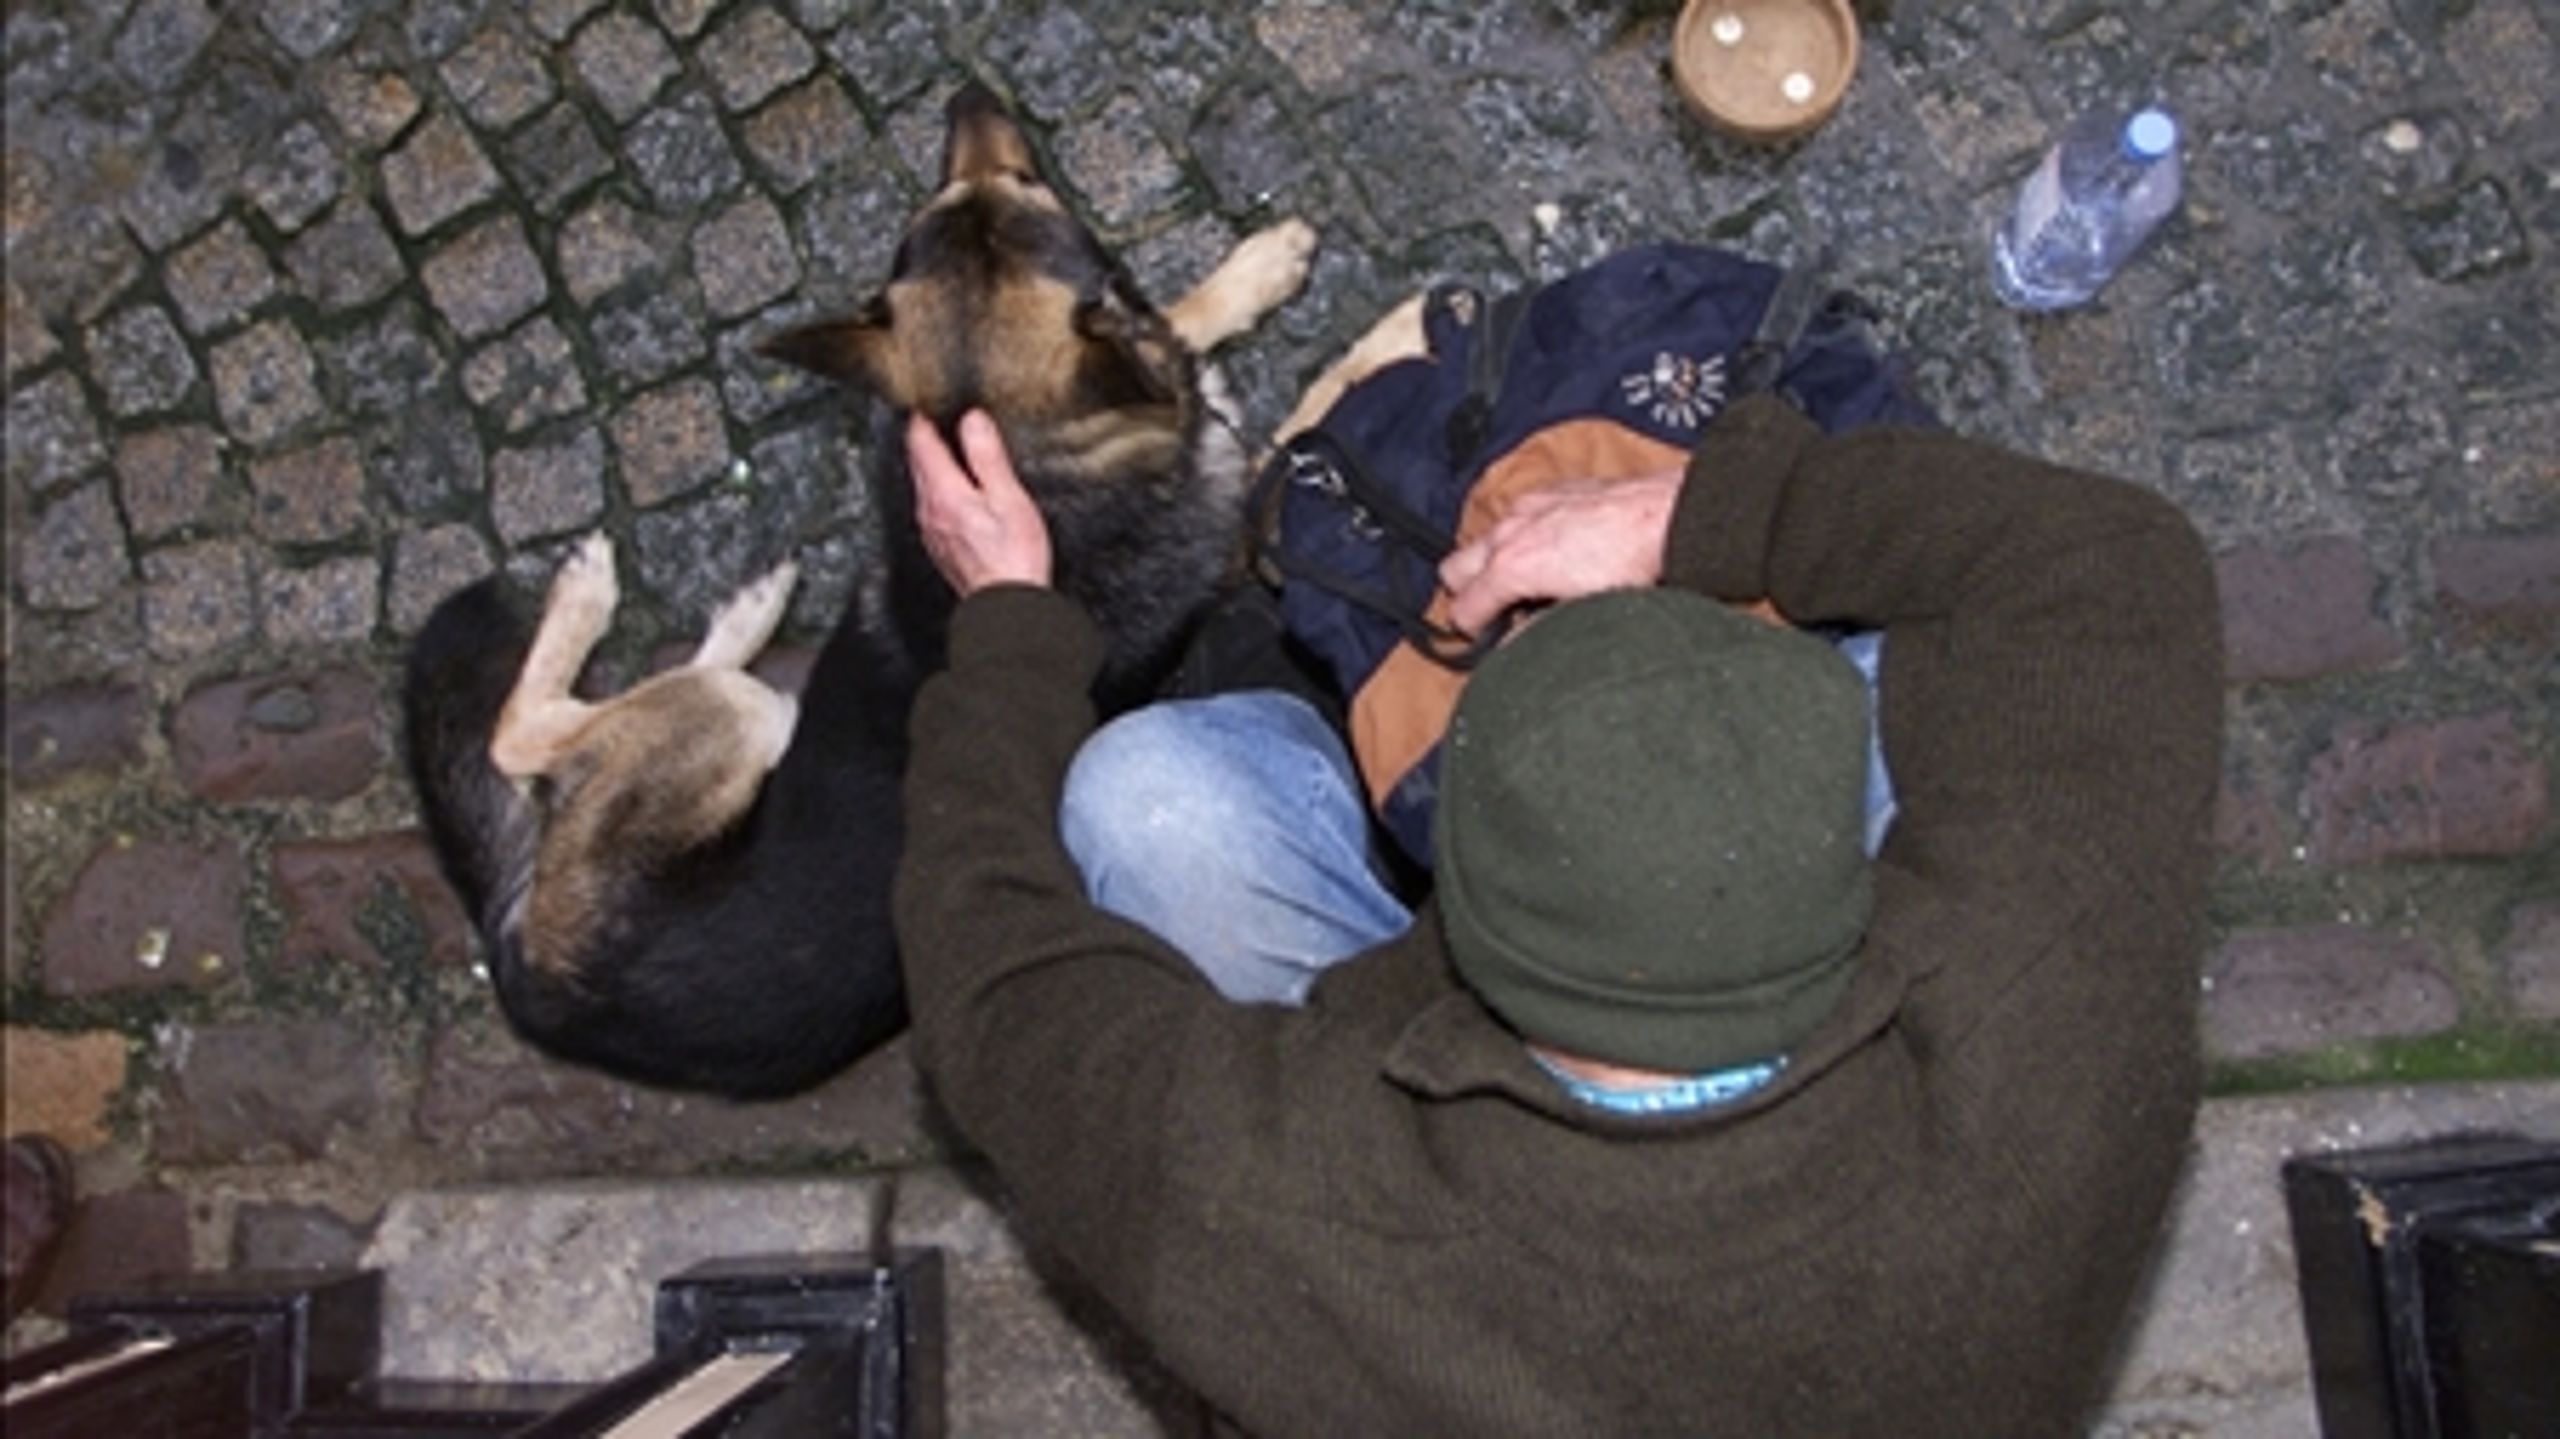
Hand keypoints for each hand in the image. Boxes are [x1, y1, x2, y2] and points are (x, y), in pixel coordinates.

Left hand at [907, 410, 1052, 593]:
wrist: (1007, 608)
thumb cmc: (1013, 559)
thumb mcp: (1008, 498)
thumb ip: (987, 456)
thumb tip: (972, 420)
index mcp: (943, 492)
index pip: (920, 441)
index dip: (923, 415)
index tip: (929, 398)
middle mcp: (929, 510)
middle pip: (917, 461)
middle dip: (925, 435)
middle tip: (937, 414)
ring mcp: (931, 530)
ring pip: (922, 483)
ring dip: (931, 461)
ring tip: (947, 444)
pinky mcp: (940, 545)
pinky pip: (931, 505)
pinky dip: (939, 486)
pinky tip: (957, 488)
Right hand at [1439, 469, 1683, 637]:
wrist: (1671, 516)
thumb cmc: (1634, 563)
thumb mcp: (1581, 614)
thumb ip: (1538, 633)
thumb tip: (1514, 652)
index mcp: (1510, 566)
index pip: (1461, 609)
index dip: (1473, 634)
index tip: (1490, 642)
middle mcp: (1510, 530)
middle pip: (1454, 570)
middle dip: (1469, 592)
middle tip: (1500, 613)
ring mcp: (1529, 505)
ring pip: (1485, 538)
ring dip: (1496, 562)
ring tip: (1533, 584)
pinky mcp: (1552, 490)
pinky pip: (1518, 516)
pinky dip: (1525, 536)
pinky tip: (1557, 552)